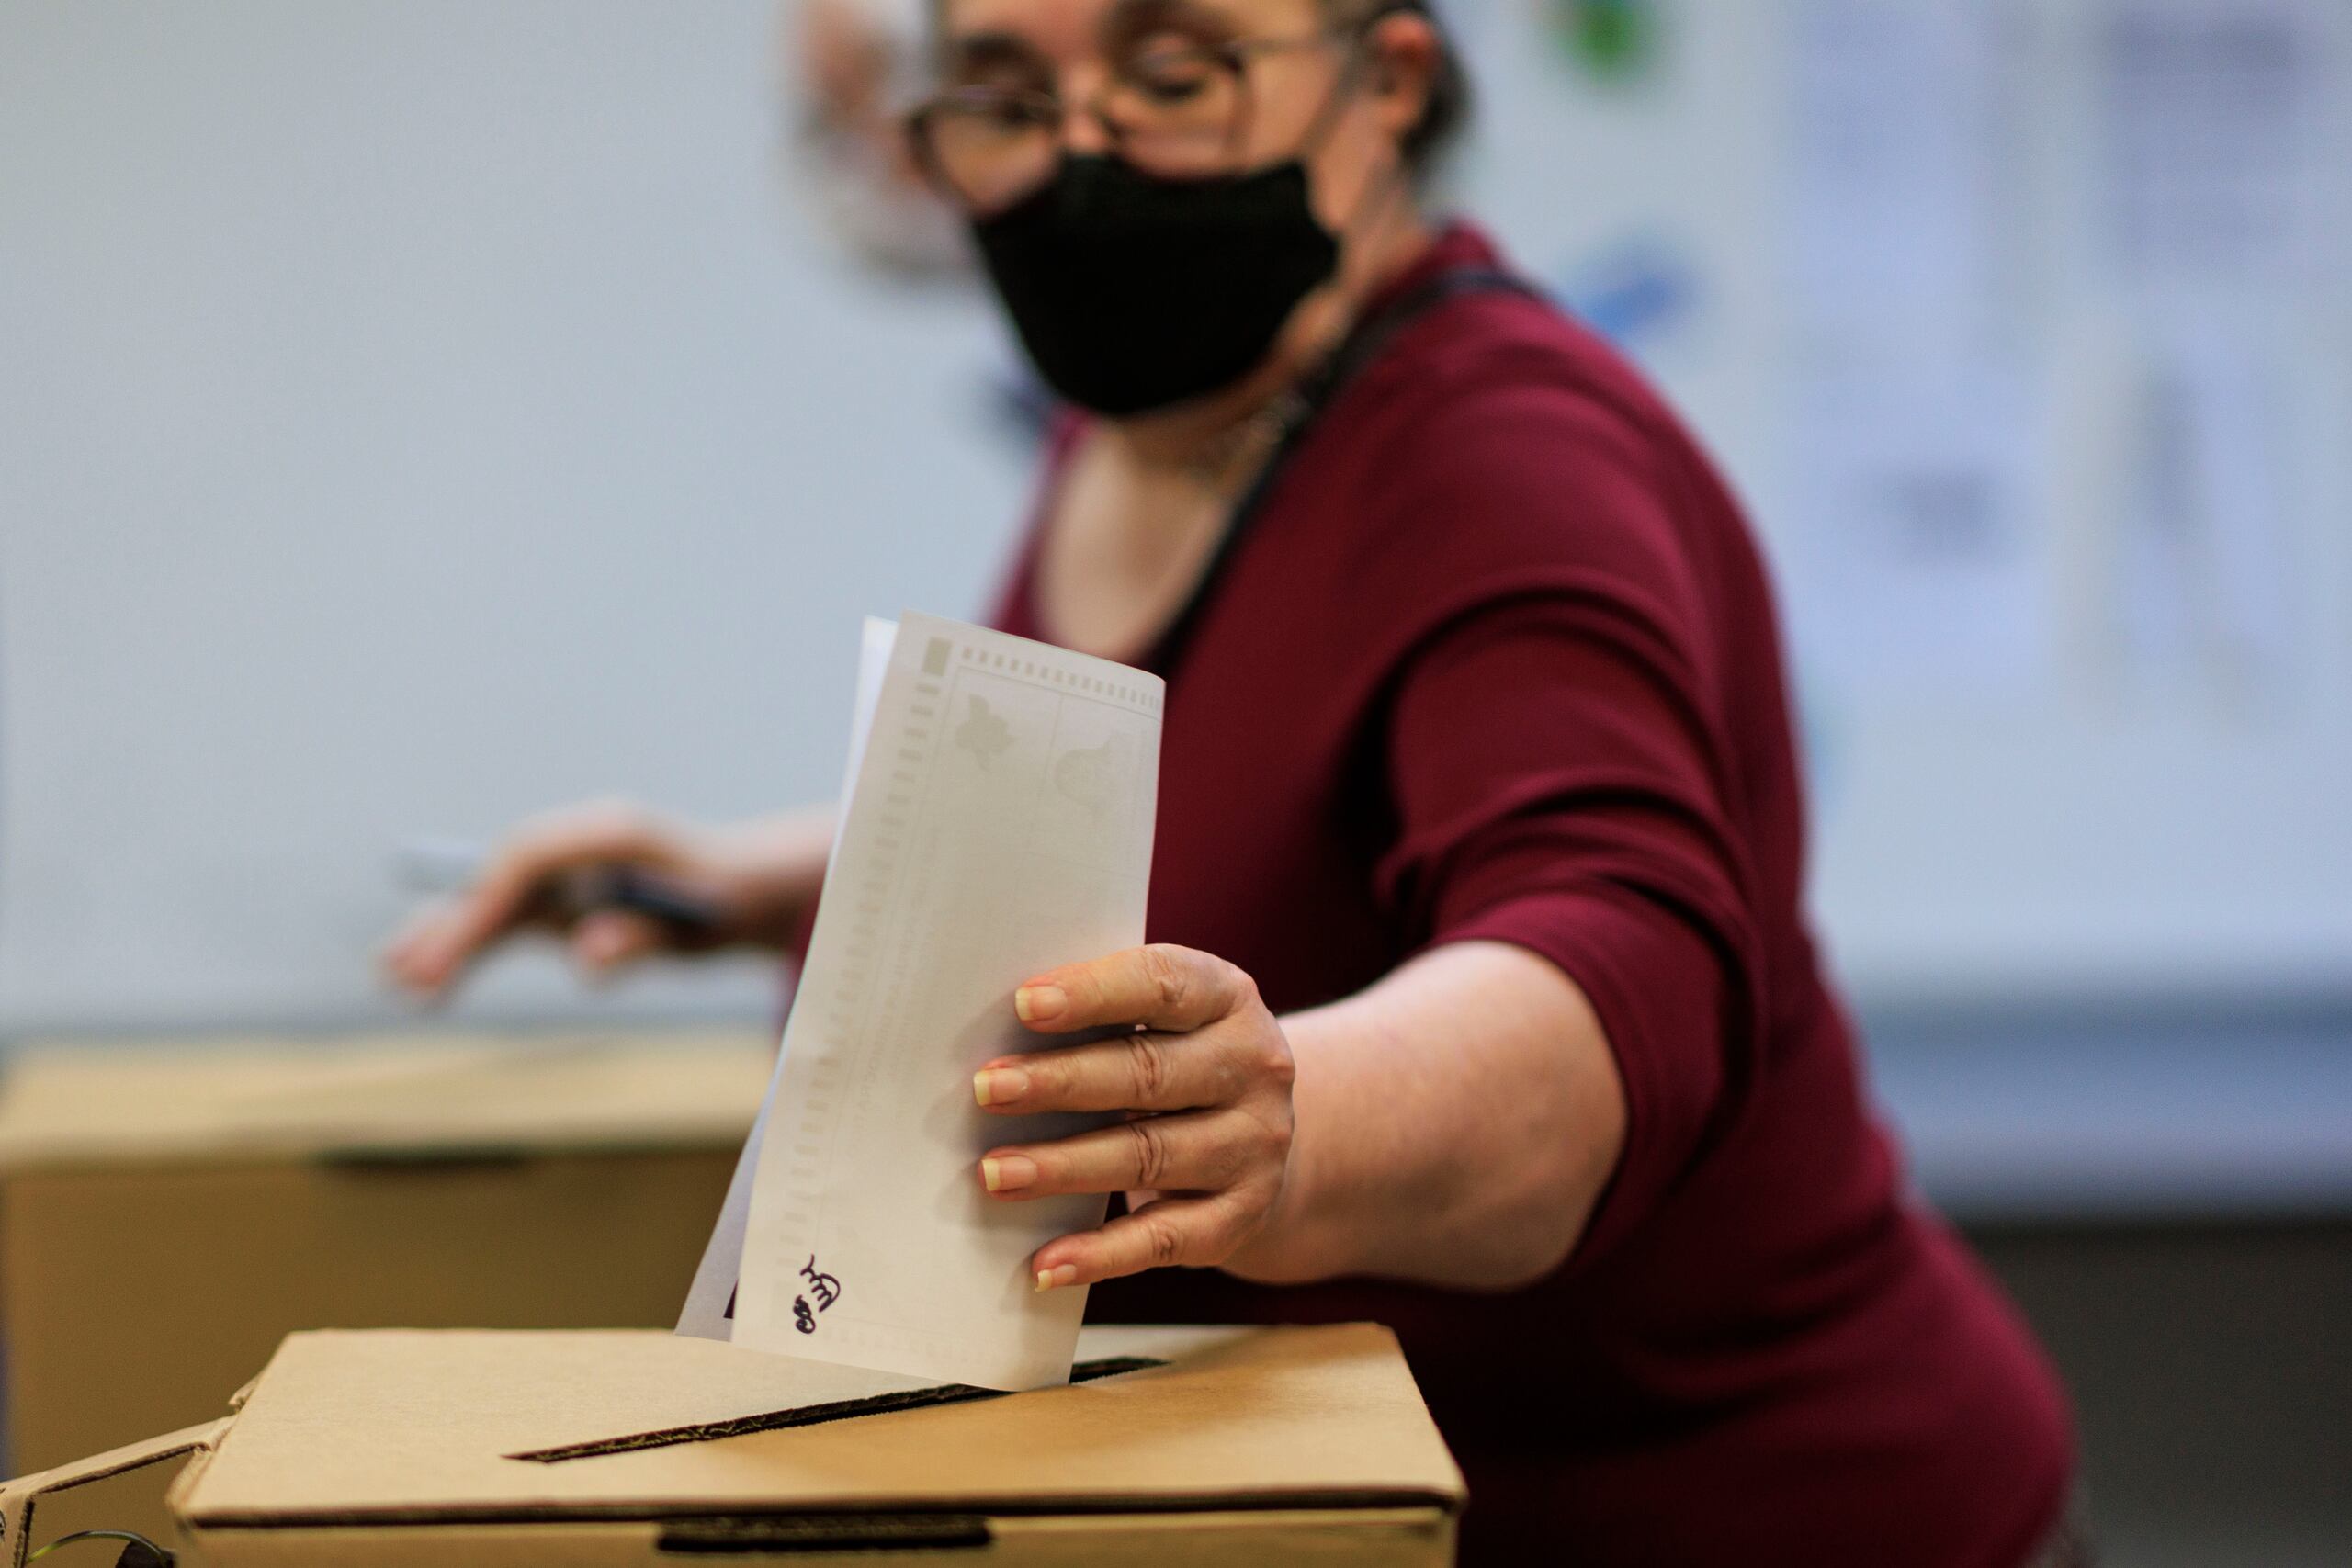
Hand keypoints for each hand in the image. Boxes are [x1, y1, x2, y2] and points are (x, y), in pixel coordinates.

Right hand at [381, 799, 827, 996]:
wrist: (746, 887)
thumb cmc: (725, 901)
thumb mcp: (697, 926)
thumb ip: (641, 939)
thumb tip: (585, 957)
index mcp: (610, 831)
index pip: (529, 856)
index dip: (487, 897)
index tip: (456, 944)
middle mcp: (577, 845)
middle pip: (499, 880)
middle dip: (453, 925)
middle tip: (403, 971)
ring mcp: (565, 873)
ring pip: (493, 903)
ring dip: (446, 938)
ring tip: (393, 978)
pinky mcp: (560, 902)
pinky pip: (504, 924)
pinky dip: (469, 948)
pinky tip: (425, 980)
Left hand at [972, 944, 1295, 1290]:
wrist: (1254, 1131)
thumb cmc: (1173, 1056)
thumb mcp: (1160, 1018)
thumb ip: (1098, 1017)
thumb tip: (997, 1040)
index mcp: (1225, 996)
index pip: (1164, 984)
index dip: (1095, 993)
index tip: (1025, 1004)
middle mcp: (1254, 1067)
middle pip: (1149, 1073)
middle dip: (1060, 1083)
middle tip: (986, 1090)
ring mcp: (1253, 1145)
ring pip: (1149, 1155)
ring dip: (1064, 1166)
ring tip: (995, 1173)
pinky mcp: (1240, 1215)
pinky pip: (1164, 1239)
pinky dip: (1101, 1253)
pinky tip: (1047, 1263)